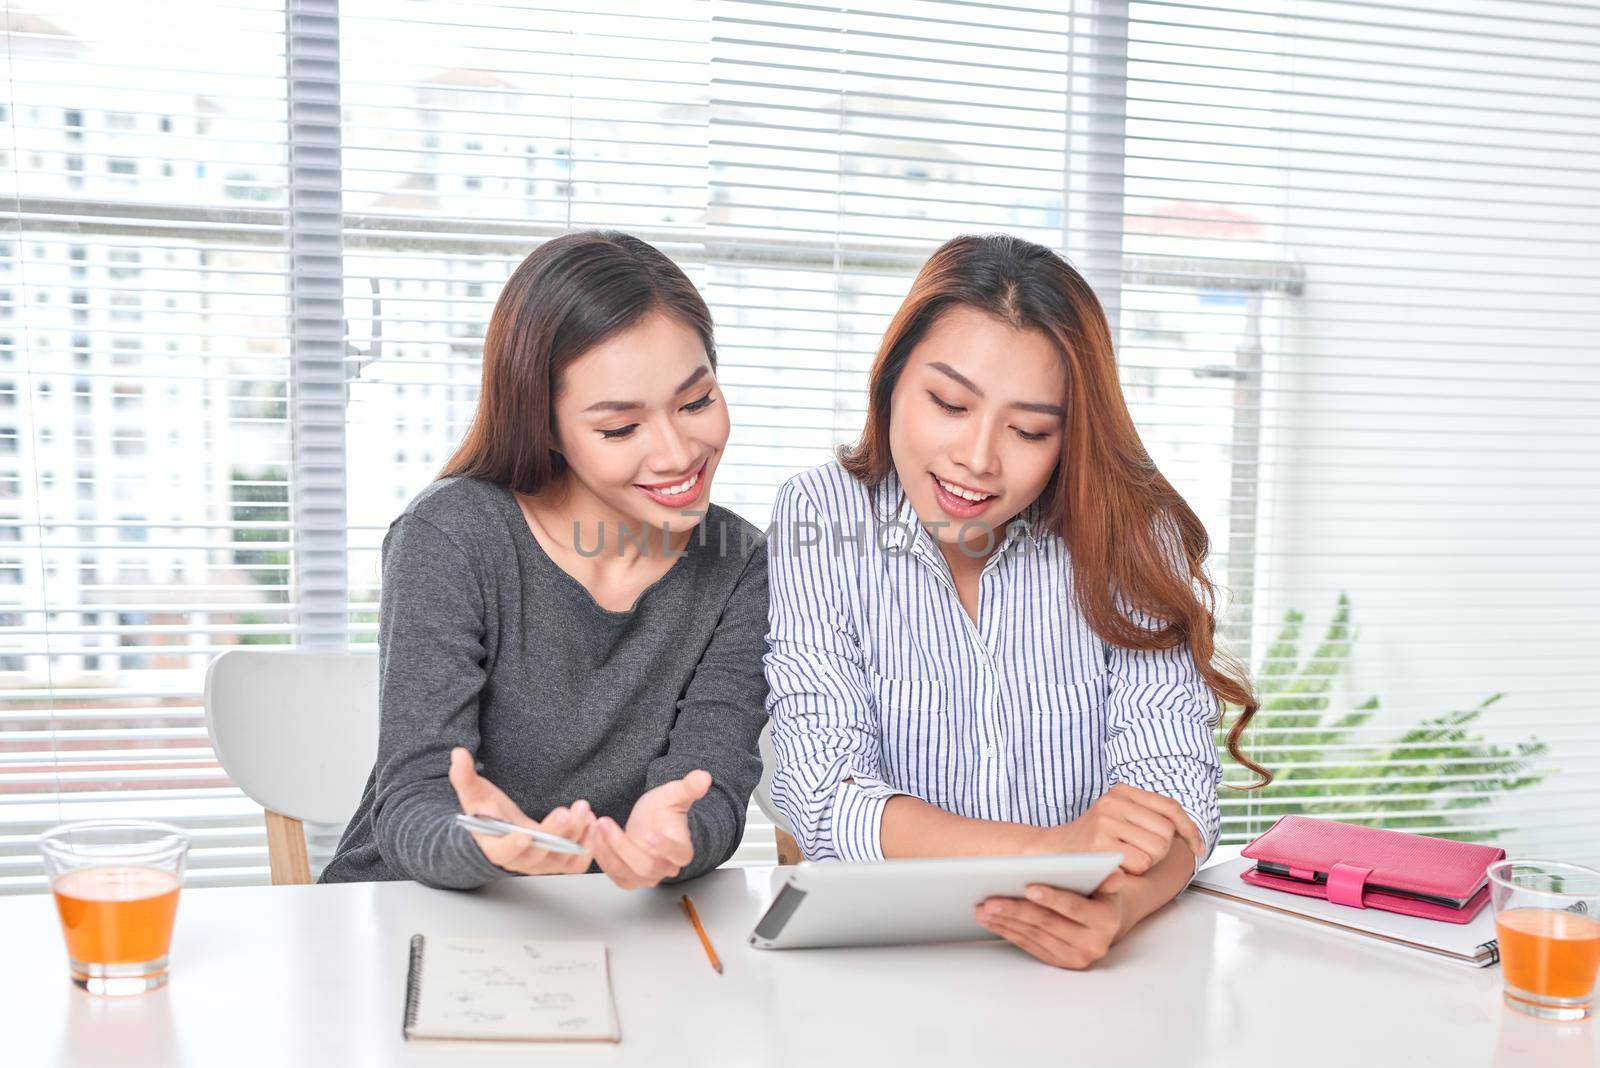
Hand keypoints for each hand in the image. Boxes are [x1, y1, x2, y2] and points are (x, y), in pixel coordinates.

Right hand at [448, 747, 594, 875]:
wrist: (505, 830)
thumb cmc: (487, 813)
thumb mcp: (473, 794)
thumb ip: (464, 776)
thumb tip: (458, 754)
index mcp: (495, 847)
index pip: (504, 852)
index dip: (514, 845)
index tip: (525, 834)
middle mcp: (521, 861)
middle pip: (540, 855)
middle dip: (556, 834)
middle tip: (571, 812)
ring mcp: (542, 864)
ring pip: (563, 859)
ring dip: (578, 835)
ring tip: (585, 810)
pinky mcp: (560, 861)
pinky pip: (577, 863)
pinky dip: (588, 846)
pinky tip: (592, 822)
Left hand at [585, 770, 711, 889]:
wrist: (647, 824)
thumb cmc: (662, 812)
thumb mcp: (673, 795)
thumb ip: (688, 787)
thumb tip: (704, 777)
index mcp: (681, 850)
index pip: (679, 855)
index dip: (666, 847)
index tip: (651, 835)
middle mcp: (664, 868)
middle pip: (645, 866)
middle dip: (622, 845)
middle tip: (604, 823)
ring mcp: (644, 876)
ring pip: (624, 872)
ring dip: (606, 850)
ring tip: (594, 826)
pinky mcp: (626, 878)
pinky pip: (611, 873)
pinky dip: (599, 854)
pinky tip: (591, 834)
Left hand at [977, 869, 1127, 969]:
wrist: (1104, 922)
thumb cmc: (1099, 894)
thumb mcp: (1106, 884)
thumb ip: (1105, 878)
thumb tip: (1115, 876)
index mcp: (1107, 920)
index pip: (1074, 907)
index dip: (1052, 898)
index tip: (1028, 888)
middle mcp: (1093, 943)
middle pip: (1048, 923)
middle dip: (1016, 910)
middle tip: (990, 900)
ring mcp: (1076, 956)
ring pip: (1034, 935)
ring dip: (1006, 921)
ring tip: (983, 908)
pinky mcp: (1060, 963)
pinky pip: (1029, 946)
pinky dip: (1007, 932)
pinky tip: (991, 921)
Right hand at [1032, 784, 1202, 874]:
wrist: (1048, 852)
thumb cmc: (1089, 842)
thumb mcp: (1116, 819)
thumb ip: (1147, 819)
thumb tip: (1190, 835)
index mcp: (1121, 791)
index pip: (1170, 807)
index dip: (1189, 830)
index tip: (1197, 848)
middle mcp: (1115, 801)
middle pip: (1167, 831)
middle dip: (1161, 851)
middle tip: (1140, 857)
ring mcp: (1107, 821)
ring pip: (1157, 849)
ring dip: (1147, 863)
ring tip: (1125, 861)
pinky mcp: (1102, 843)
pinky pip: (1142, 862)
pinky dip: (1135, 871)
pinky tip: (1117, 867)